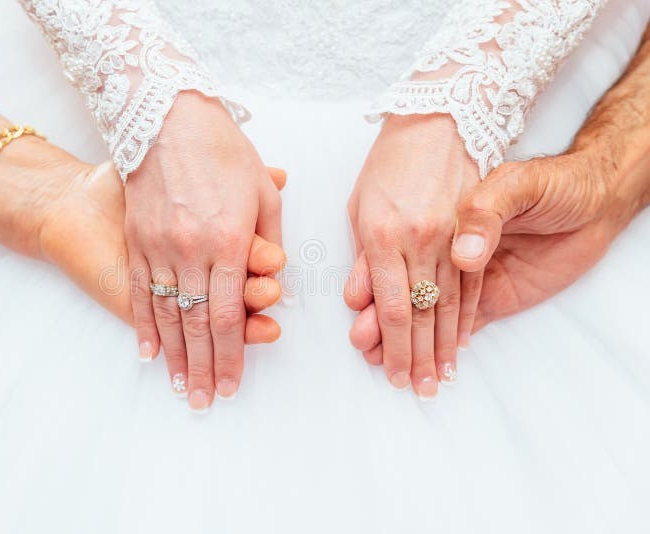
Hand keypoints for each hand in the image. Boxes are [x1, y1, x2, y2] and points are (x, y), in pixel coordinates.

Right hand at [123, 91, 282, 409]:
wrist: (164, 116)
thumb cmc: (222, 149)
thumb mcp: (261, 188)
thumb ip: (270, 236)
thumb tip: (277, 277)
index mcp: (230, 241)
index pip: (231, 314)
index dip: (232, 355)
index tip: (231, 384)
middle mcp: (192, 250)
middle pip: (198, 324)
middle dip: (203, 368)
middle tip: (204, 401)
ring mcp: (158, 247)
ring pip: (168, 314)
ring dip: (174, 356)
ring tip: (178, 388)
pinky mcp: (136, 240)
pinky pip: (141, 291)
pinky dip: (143, 325)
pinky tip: (146, 353)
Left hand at [344, 115, 481, 397]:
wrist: (440, 121)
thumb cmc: (388, 165)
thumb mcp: (360, 207)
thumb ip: (361, 259)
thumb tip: (359, 304)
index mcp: (383, 236)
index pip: (393, 307)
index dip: (394, 347)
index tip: (393, 374)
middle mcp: (420, 241)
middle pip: (423, 314)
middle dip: (418, 358)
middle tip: (418, 390)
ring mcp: (452, 237)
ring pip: (450, 305)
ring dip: (445, 347)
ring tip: (441, 379)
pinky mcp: (474, 232)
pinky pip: (472, 284)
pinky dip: (466, 317)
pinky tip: (462, 342)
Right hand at [348, 151, 640, 355]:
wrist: (584, 190)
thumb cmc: (546, 183)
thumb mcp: (517, 185)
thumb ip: (485, 216)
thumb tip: (464, 257)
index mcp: (437, 224)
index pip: (396, 269)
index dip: (377, 298)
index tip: (361, 322)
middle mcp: (443, 250)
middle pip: (405, 297)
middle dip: (385, 328)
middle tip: (366, 350)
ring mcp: (464, 273)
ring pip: (427, 313)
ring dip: (406, 340)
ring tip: (384, 362)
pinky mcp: (493, 293)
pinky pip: (463, 317)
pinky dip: (447, 337)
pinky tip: (429, 354)